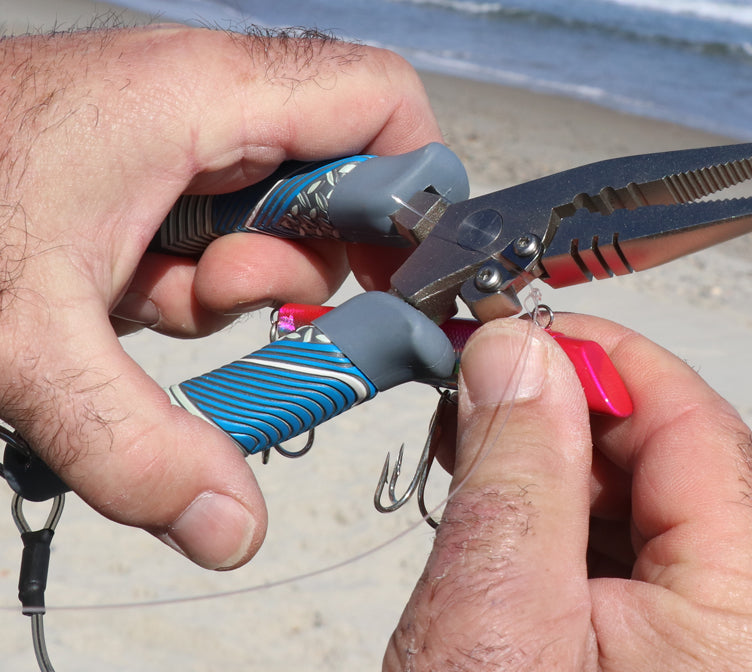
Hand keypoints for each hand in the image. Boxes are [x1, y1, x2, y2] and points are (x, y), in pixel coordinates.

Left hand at [0, 26, 440, 568]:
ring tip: (156, 297)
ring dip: (235, 283)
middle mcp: (201, 100)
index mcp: (202, 98)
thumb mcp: (29, 341)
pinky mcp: (145, 169)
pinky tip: (128, 293)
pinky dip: (189, 280)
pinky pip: (216, 231)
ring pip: (274, 216)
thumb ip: (137, 443)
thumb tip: (231, 527)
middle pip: (337, 177)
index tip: (398, 280)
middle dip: (301, 266)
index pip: (382, 100)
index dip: (413, 189)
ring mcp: (172, 135)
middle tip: (229, 306)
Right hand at [385, 316, 751, 669]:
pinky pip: (614, 552)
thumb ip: (515, 474)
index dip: (606, 360)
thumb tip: (519, 354)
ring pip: (637, 501)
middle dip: (568, 409)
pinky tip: (499, 507)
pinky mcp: (655, 655)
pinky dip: (550, 514)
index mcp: (742, 623)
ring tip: (474, 450)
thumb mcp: (495, 623)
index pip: (696, 428)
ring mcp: (702, 646)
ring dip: (551, 459)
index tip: (521, 331)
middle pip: (672, 459)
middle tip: (480, 389)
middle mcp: (743, 631)